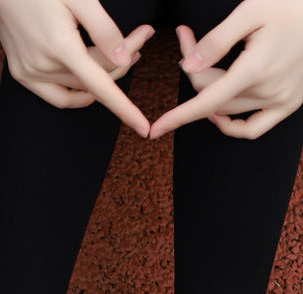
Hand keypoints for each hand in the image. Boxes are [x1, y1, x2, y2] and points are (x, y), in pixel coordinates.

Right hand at [0, 0, 153, 136]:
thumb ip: (104, 30)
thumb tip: (124, 59)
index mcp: (60, 47)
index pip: (101, 86)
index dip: (125, 109)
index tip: (143, 129)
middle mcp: (42, 66)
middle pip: (94, 81)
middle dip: (123, 61)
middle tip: (142, 36)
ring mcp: (29, 73)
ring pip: (77, 87)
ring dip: (102, 74)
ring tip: (123, 53)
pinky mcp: (21, 74)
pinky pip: (55, 95)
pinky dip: (76, 92)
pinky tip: (90, 77)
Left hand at [151, 0, 302, 138]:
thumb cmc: (293, 4)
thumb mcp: (252, 11)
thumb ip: (217, 40)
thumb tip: (188, 67)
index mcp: (255, 69)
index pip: (206, 102)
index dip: (177, 117)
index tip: (154, 130)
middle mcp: (268, 90)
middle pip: (213, 99)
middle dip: (195, 73)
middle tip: (188, 40)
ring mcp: (282, 100)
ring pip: (228, 110)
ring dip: (211, 92)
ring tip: (208, 59)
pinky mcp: (290, 103)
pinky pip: (253, 128)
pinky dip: (232, 125)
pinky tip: (219, 112)